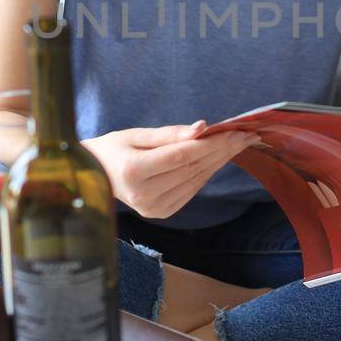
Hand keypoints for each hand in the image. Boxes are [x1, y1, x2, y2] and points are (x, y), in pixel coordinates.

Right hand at [83, 120, 261, 219]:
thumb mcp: (136, 134)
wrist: (93, 178)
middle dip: (224, 150)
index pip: (183, 155)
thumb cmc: (113, 150)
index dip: (212, 143)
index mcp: (134, 171)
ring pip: (196, 180)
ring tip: (238, 144)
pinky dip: (207, 173)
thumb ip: (169, 133)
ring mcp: (153, 208)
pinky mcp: (161, 213)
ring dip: (220, 161)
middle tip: (247, 135)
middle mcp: (144, 194)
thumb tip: (202, 128)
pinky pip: (191, 190)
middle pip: (194, 168)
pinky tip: (219, 158)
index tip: (236, 130)